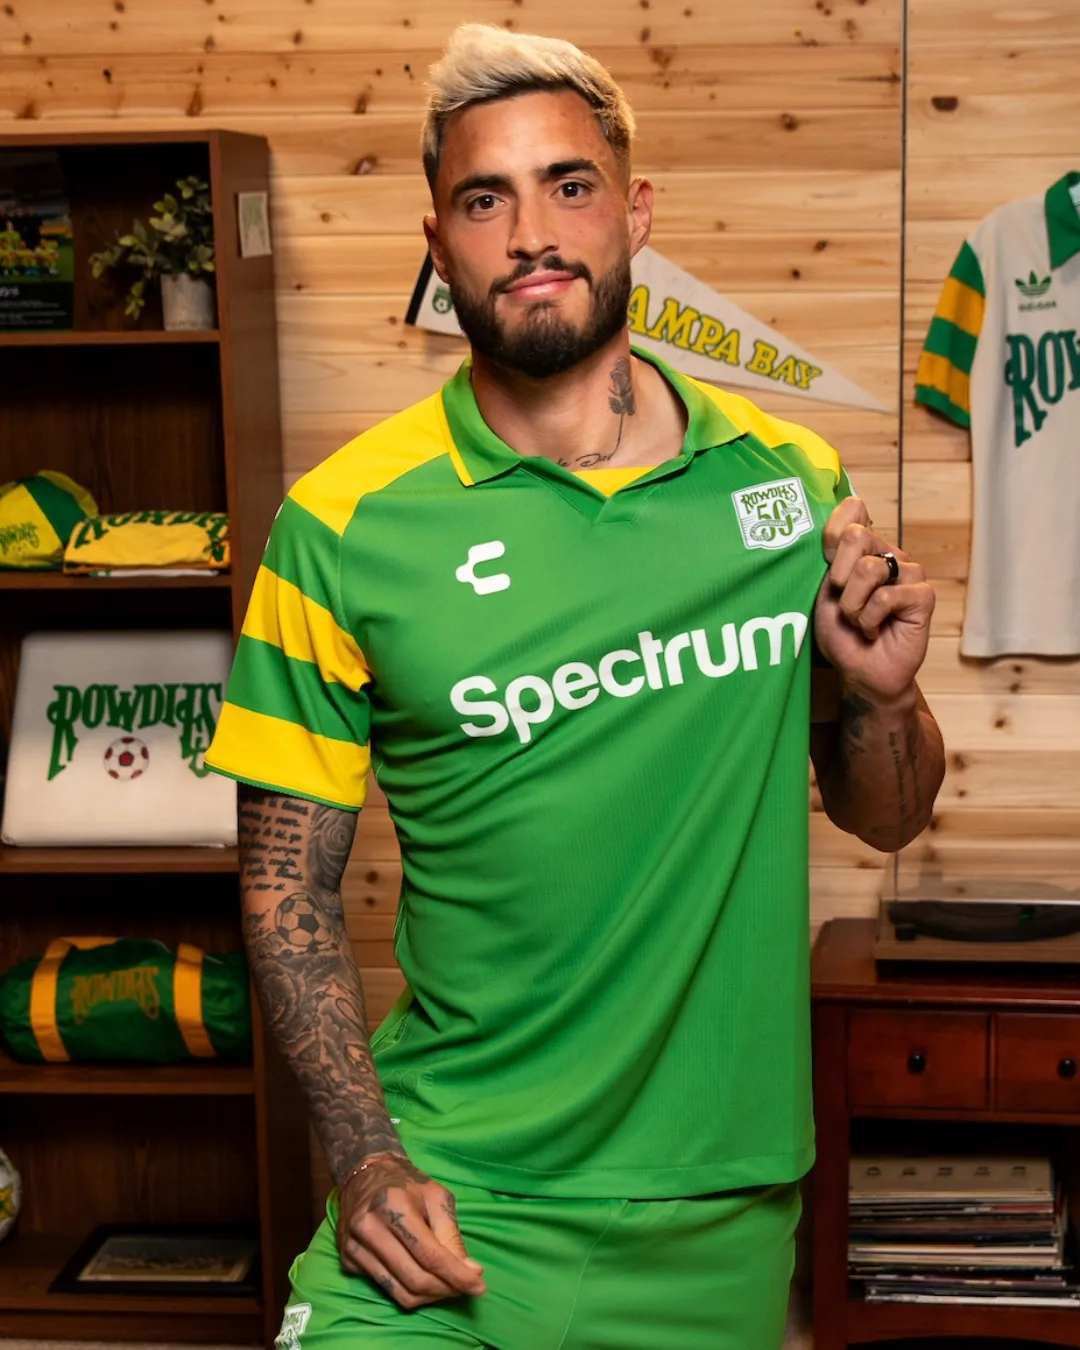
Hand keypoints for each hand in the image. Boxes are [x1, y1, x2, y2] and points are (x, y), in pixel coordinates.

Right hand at [336, 1151, 486, 1309]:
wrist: (366, 1175)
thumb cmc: (408, 1184)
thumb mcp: (437, 1197)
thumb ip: (451, 1234)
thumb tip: (470, 1272)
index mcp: (393, 1205)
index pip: (429, 1254)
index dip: (456, 1275)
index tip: (480, 1287)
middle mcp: (368, 1227)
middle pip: (415, 1278)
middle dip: (446, 1289)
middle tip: (465, 1287)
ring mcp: (354, 1247)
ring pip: (400, 1292)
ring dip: (431, 1296)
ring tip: (447, 1286)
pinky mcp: (348, 1261)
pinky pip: (387, 1289)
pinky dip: (411, 1292)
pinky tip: (424, 1279)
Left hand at [815, 497, 934, 703]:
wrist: (860, 672)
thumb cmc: (840, 633)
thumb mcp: (823, 591)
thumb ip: (831, 557)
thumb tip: (847, 513)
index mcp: (862, 548)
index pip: (854, 509)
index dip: (833, 531)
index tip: (827, 562)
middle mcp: (888, 554)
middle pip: (856, 535)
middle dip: (839, 577)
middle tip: (843, 602)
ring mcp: (909, 573)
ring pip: (870, 568)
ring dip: (853, 605)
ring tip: (858, 621)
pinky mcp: (923, 596)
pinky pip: (887, 596)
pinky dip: (870, 619)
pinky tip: (875, 630)